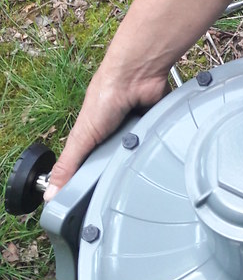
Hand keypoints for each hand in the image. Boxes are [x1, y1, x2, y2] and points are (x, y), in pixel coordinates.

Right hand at [44, 63, 169, 199]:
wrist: (136, 77)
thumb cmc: (105, 98)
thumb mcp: (81, 136)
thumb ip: (67, 165)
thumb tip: (50, 192)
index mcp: (93, 138)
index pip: (90, 168)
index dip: (92, 183)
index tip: (95, 202)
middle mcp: (115, 134)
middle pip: (117, 164)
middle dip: (120, 172)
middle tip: (124, 186)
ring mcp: (136, 130)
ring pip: (137, 156)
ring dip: (138, 159)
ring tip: (143, 166)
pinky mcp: (154, 125)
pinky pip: (155, 144)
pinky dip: (155, 147)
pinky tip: (156, 153)